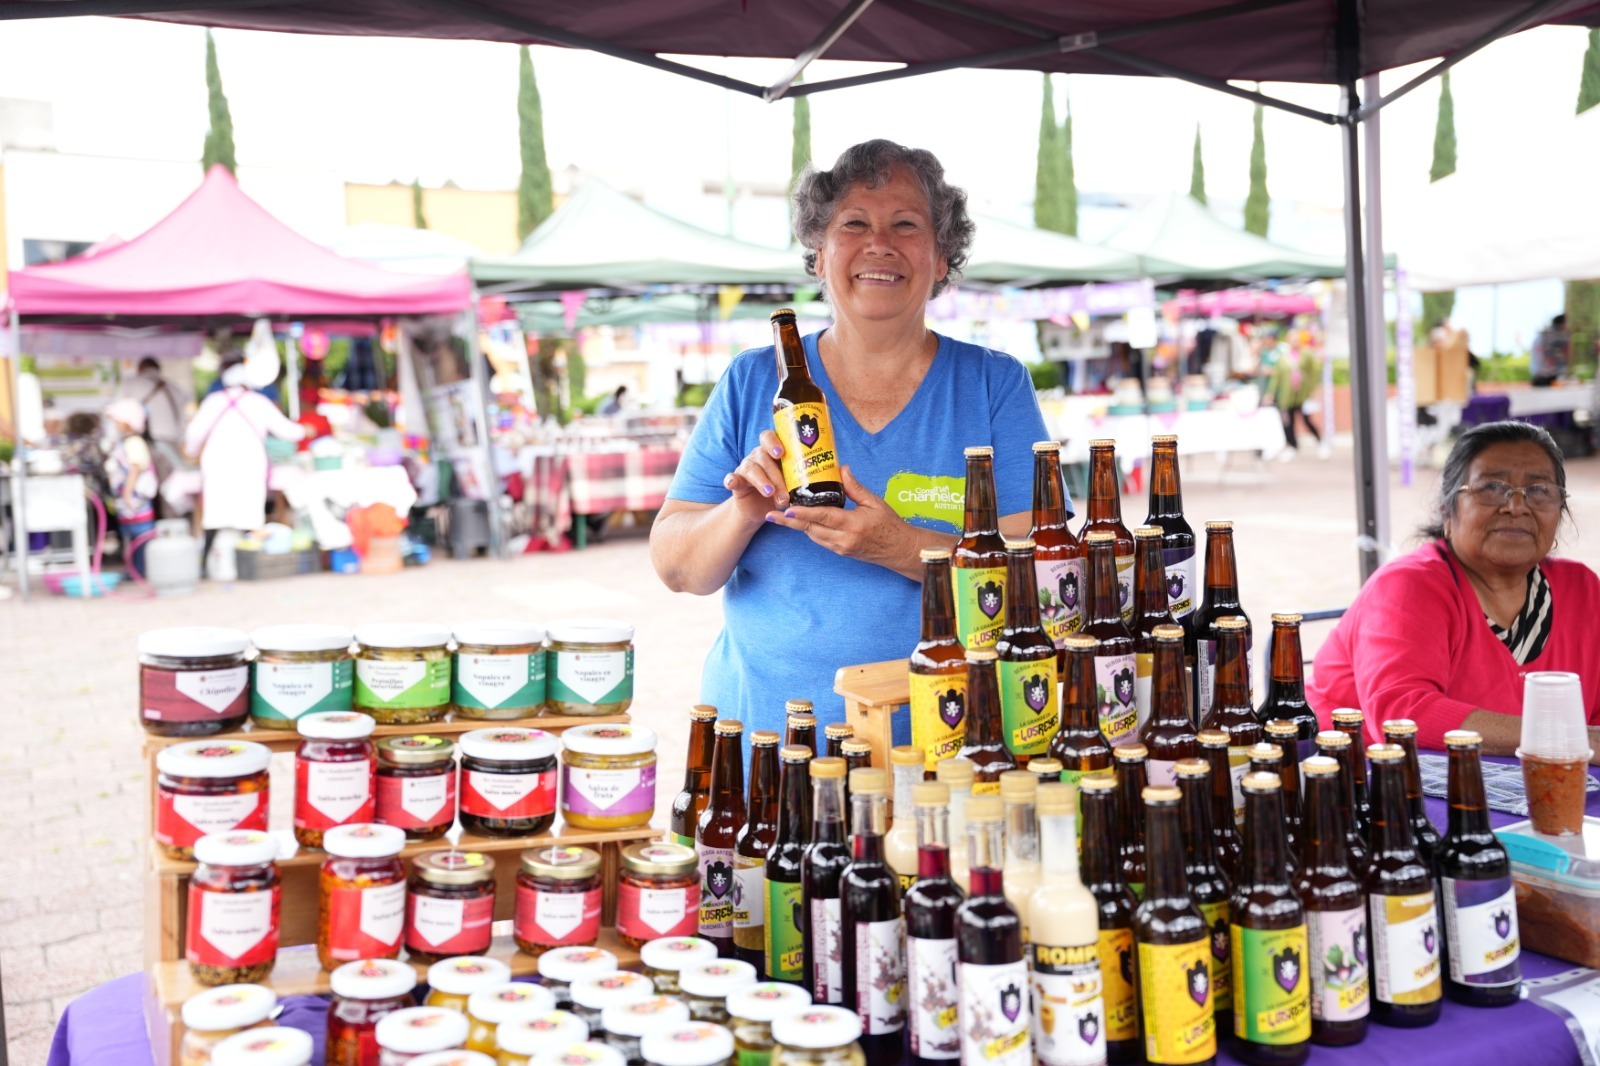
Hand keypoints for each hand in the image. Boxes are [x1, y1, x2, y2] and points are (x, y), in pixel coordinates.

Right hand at [721, 429, 790, 524]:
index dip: (773, 442)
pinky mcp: (736, 482)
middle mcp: (757, 456)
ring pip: (751, 468)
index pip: (769, 438)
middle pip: (763, 458)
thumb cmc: (781, 492)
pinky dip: (731, 480)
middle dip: (775, 475)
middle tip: (785, 492)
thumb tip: (815, 484)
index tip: (781, 453)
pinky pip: (732, 478)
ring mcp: (745, 468)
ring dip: (761, 481)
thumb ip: (799, 480)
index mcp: (772, 452)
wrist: (762, 509)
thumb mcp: (792, 485)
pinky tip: (731, 483)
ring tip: (770, 493)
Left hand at [767, 465, 915, 570]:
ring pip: (813, 536)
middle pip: (811, 530)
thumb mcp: (875, 502)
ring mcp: (841, 548)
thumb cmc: (890, 525)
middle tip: (771, 515)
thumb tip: (841, 468)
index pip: (823, 517)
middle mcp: (844, 539)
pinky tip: (801, 522)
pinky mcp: (841, 552)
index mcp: (853, 524)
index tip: (787, 510)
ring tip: (781, 516)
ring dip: (798, 527)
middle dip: (790, 523)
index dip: (803, 514)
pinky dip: (810, 530)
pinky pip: (820, 540)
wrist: (900, 550)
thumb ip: (855, 487)